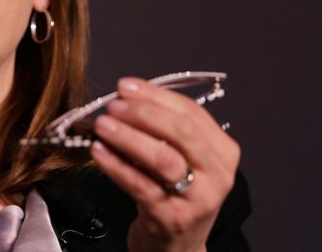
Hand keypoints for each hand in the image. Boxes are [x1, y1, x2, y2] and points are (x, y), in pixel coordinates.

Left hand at [89, 77, 239, 251]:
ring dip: (128, 137)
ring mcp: (197, 199)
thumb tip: (128, 96)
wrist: (177, 247)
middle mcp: (217, 174)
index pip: (190, 113)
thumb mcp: (181, 159)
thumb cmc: (175, 194)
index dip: (156, 95)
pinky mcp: (171, 218)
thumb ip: (164, 129)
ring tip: (102, 125)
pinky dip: (116, 166)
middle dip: (142, 113)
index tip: (125, 86)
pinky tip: (99, 152)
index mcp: (222, 151)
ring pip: (162, 158)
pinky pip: (140, 185)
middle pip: (180, 132)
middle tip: (113, 106)